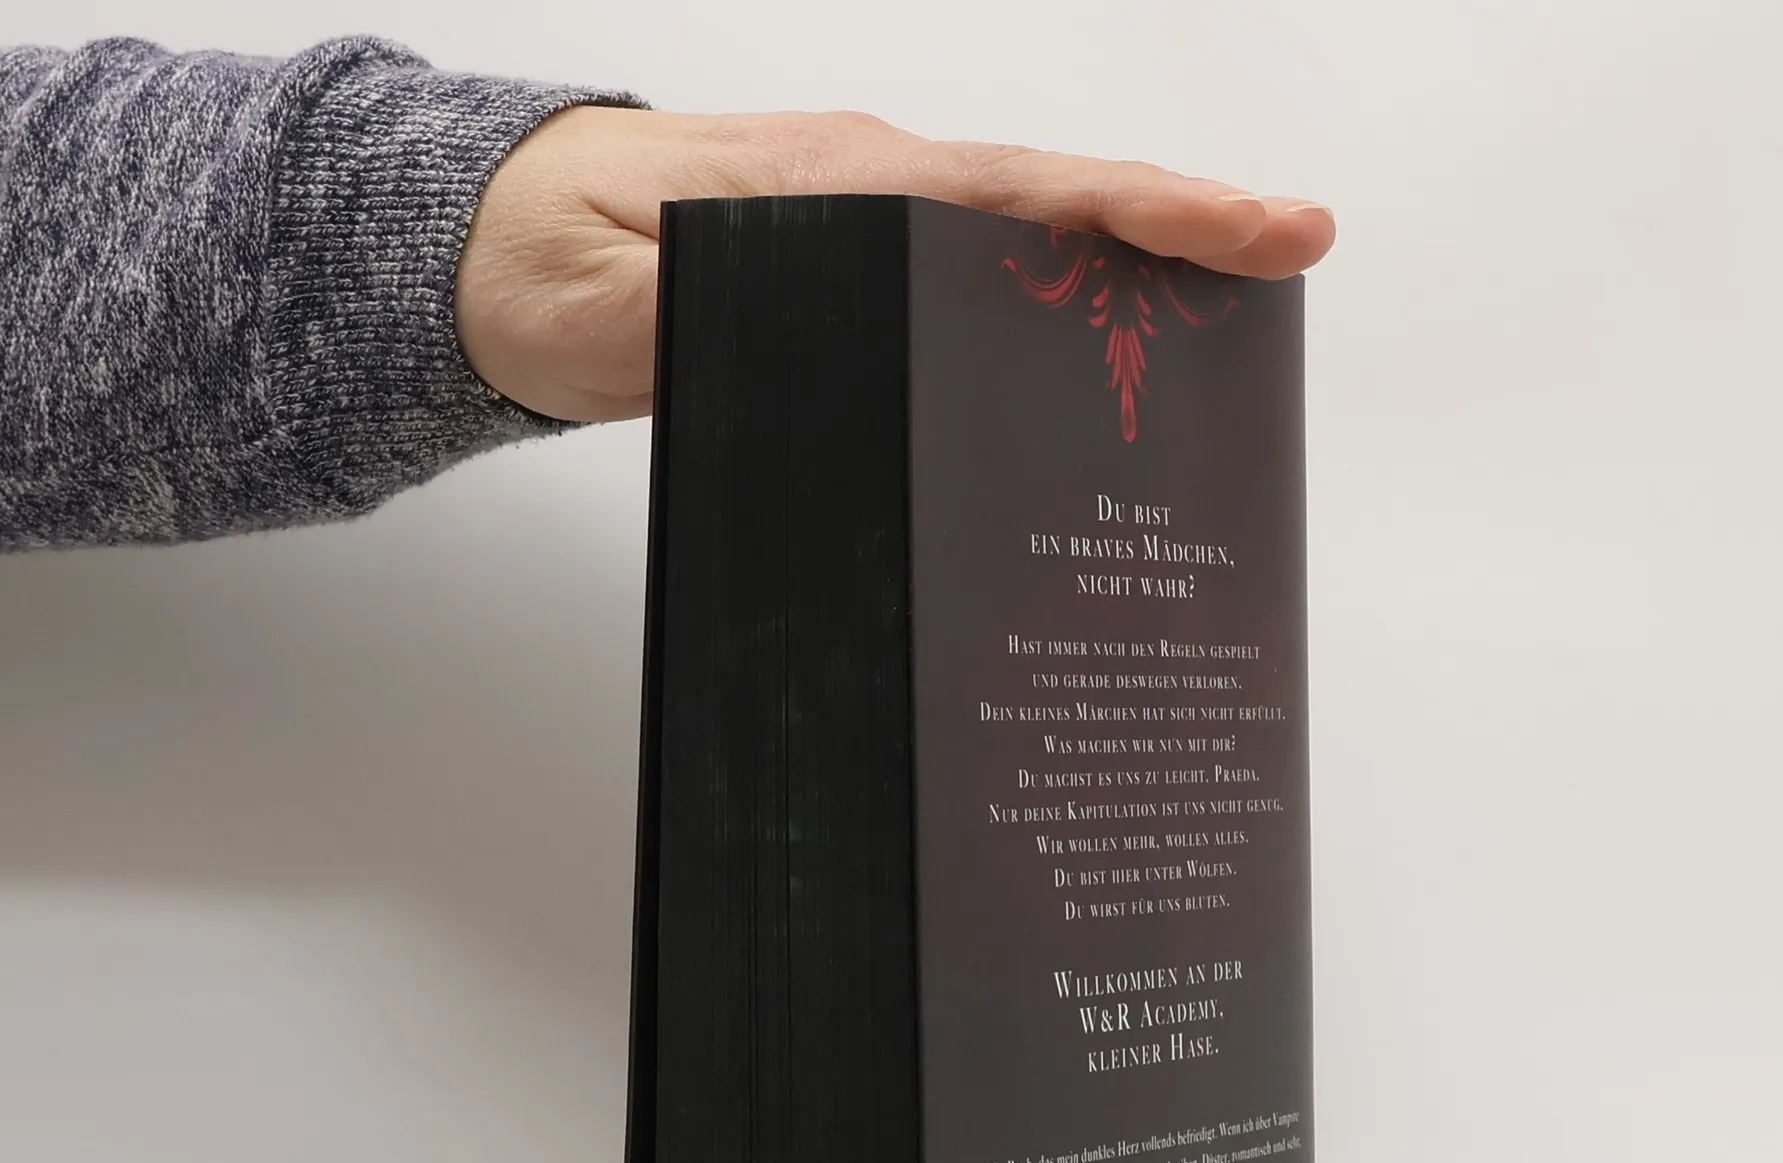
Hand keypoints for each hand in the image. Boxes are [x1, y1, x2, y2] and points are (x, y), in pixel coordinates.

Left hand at [454, 107, 1334, 422]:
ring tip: (1232, 325)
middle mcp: (872, 187)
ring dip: (1132, 270)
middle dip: (1179, 231)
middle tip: (1292, 263)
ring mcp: (869, 219)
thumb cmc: (537, 267)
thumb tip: (780, 313)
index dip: (1143, 211)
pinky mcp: (855, 264)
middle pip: (1054, 206)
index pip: (1019, 193)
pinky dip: (1058, 298)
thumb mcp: (597, 306)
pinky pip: (982, 273)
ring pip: (1028, 239)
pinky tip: (1096, 352)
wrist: (482, 250)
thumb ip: (688, 310)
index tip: (1255, 225)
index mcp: (837, 183)